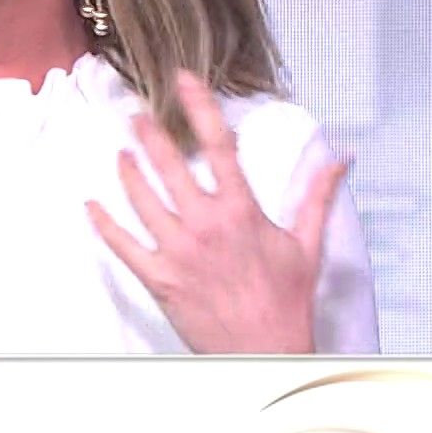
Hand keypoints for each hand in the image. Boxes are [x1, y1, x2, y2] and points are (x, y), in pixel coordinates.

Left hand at [84, 71, 351, 354]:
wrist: (266, 352)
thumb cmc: (287, 301)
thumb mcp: (306, 244)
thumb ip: (316, 196)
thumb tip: (340, 158)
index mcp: (241, 210)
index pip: (219, 144)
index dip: (200, 106)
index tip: (183, 80)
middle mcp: (206, 224)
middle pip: (169, 165)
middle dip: (149, 134)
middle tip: (136, 115)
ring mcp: (178, 252)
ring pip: (141, 199)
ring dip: (127, 172)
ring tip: (121, 154)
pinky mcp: (159, 279)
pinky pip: (122, 245)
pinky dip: (103, 224)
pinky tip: (91, 205)